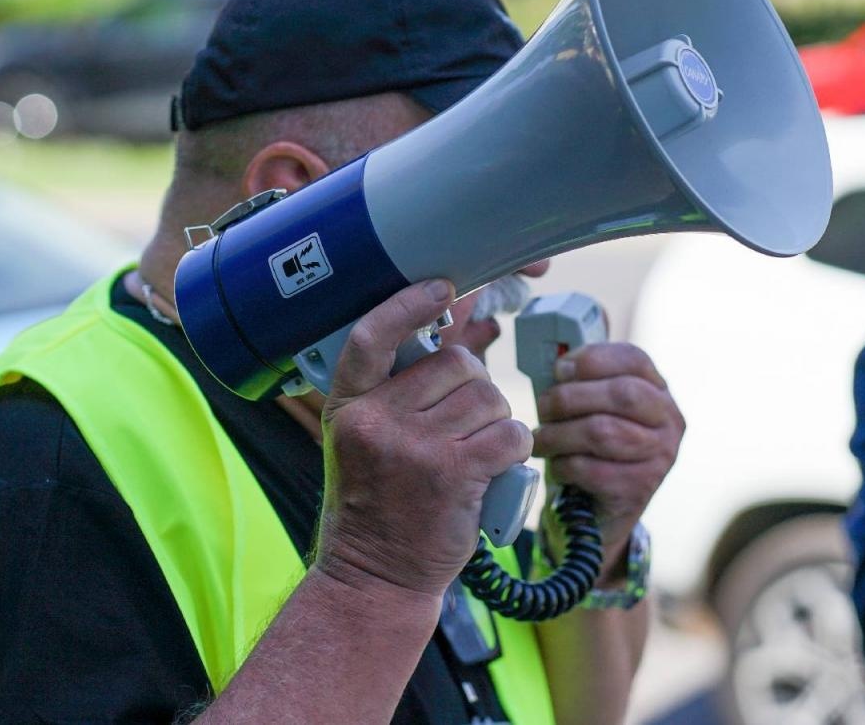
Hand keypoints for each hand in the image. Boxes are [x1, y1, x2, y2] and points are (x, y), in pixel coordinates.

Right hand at [314, 280, 533, 599]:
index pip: (372, 336)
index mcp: (348, 406)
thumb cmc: (378, 506)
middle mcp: (375, 420)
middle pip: (453, 364)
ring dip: (497, 420)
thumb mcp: (365, 441)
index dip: (407, 304)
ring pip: (487, 397)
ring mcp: (412, 447)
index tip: (440, 286)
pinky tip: (498, 467)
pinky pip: (508, 434)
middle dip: (474, 387)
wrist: (375, 578)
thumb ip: (394, 395)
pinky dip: (516, 447)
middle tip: (467, 424)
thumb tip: (452, 334)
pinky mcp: (452, 474)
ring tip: (478, 451)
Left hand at [532, 342, 684, 576]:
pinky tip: (557, 465)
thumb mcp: (594, 409)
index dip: (593, 358)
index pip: (634, 359)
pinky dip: (564, 465)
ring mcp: (661, 457)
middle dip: (571, 397)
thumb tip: (557, 354)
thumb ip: (583, 381)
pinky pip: (592, 469)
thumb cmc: (592, 450)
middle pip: (620, 394)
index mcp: (659, 392)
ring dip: (559, 433)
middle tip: (542, 406)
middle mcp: (670, 422)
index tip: (559, 369)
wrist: (600, 512)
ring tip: (541, 438)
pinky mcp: (640, 489)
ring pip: (602, 432)